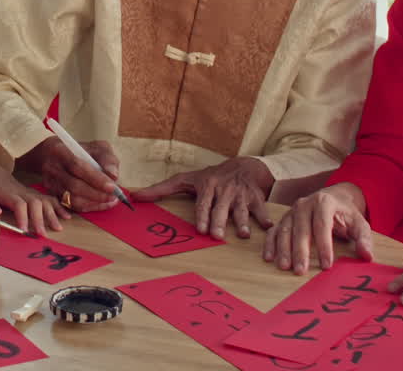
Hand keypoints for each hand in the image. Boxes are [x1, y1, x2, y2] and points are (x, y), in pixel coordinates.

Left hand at [0, 156, 67, 235]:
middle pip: (34, 203)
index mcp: (8, 193)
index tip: (24, 229)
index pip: (18, 204)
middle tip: (42, 234)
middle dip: (40, 218)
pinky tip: (67, 216)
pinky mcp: (34, 193)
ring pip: (44, 200)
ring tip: (58, 228)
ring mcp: (29, 192)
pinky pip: (48, 198)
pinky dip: (59, 206)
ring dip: (52, 214)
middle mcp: (21, 192)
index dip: (22, 216)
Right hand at [25, 137, 120, 211]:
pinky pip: (68, 206)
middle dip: (97, 194)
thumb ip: (106, 158)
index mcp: (60, 151)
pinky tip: (98, 205)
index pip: (77, 166)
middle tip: (114, 196)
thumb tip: (113, 176)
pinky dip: (84, 208)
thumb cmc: (79, 150)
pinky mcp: (50, 194)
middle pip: (74, 185)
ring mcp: (49, 183)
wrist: (53, 155)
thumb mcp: (96, 147)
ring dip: (93, 203)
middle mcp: (51, 168)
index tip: (113, 187)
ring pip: (71, 199)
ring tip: (110, 201)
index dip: (96, 178)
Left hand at [134, 158, 274, 239]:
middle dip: (219, 221)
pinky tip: (268, 226)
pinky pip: (261, 208)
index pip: (203, 202)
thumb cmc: (210, 177)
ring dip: (242, 222)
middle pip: (221, 208)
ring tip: (242, 234)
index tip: (201, 229)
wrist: (243, 166)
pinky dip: (264, 217)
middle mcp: (224, 189)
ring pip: (241, 209)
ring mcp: (241, 194)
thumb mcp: (186, 180)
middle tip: (216, 236)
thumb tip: (135, 197)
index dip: (202, 215)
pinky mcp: (257, 197)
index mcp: (207, 185)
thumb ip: (161, 189)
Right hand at [263, 183, 372, 273]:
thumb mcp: (360, 223)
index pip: (322, 225)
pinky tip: (269, 257)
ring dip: (283, 249)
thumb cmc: (346, 213)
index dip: (324, 246)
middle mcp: (305, 204)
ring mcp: (292, 211)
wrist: (334, 196)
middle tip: (300, 271)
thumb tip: (366, 256)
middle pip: (301, 229)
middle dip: (300, 251)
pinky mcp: (284, 218)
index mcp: (324, 202)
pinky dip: (270, 244)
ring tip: (284, 267)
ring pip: (285, 230)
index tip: (326, 266)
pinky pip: (274, 230)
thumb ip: (364, 239)